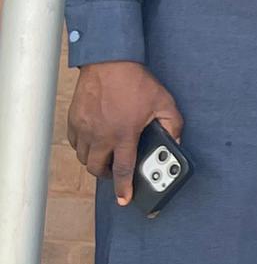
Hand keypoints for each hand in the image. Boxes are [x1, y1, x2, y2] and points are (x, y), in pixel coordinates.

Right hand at [67, 61, 180, 208]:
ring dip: (94, 161)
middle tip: (116, 171)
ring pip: (83, 158)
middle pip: (97, 168)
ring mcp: (84, 128)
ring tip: (106, 156)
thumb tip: (175, 142)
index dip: (123, 188)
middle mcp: (101, 134)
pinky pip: (74, 143)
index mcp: (124, 134)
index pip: (122, 169)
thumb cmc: (136, 82)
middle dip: (107, 175)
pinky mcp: (74, 119)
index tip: (124, 200)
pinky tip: (94, 140)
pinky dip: (83, 147)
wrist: (109, 62)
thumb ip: (173, 125)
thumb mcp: (164, 103)